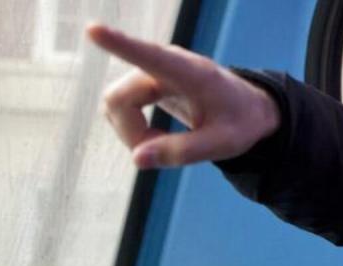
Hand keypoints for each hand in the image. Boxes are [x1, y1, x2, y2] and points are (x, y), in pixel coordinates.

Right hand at [86, 23, 280, 167]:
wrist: (249, 108)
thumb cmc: (240, 122)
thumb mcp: (223, 144)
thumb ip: (183, 152)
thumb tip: (137, 158)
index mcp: (190, 72)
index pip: (148, 56)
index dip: (118, 44)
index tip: (93, 30)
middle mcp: (165, 64)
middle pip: (118, 99)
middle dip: (132, 132)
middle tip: (160, 153)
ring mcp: (151, 70)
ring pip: (115, 103)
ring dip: (132, 131)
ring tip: (166, 143)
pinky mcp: (144, 81)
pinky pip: (120, 107)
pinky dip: (133, 128)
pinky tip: (159, 136)